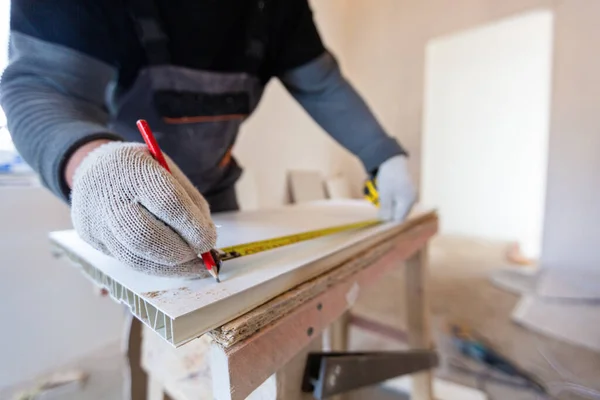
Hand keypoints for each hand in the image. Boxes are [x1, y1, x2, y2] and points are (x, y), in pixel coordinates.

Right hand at [69, 142, 215, 277]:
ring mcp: (97, 222)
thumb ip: (189, 199)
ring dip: (171, 268)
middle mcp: (111, 198)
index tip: (211, 241)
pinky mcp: (92, 240)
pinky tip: (174, 266)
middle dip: (181, 252)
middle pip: (146, 237)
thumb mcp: (167, 168)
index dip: (193, 226)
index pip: (167, 203)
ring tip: (194, 268)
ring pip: (135, 258)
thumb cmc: (140, 169)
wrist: (93, 167)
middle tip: (203, 258)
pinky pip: (127, 261)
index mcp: (134, 171)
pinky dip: (155, 267)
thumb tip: (207, 237)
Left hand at [376, 155, 416, 221]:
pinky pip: (399, 199)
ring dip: (389, 204)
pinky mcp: (407, 189)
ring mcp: (411, 193)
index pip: (399, 219)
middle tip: (379, 203)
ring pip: (398, 206)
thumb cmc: (388, 177)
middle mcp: (412, 199)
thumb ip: (386, 210)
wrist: (392, 159)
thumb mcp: (384, 195)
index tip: (379, 216)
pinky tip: (385, 192)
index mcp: (408, 201)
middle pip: (399, 213)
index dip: (388, 220)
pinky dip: (391, 198)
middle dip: (388, 211)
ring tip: (381, 195)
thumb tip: (385, 220)